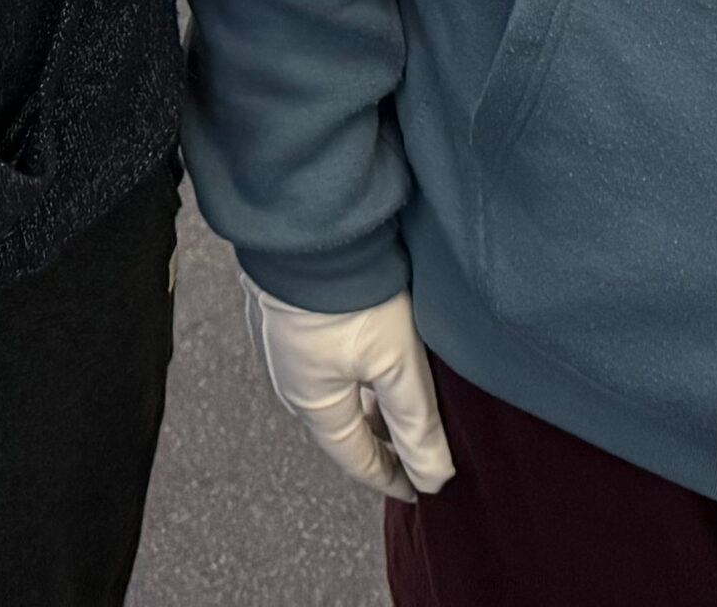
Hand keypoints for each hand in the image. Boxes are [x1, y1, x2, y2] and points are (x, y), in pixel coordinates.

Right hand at [246, 287, 453, 500]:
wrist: (308, 225)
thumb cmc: (350, 297)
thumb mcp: (397, 365)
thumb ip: (417, 427)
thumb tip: (434, 480)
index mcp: (313, 404)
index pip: (355, 459)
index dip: (391, 478)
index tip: (419, 490)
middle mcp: (290, 380)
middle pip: (342, 426)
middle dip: (380, 440)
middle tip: (416, 447)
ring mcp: (282, 344)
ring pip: (333, 391)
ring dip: (367, 403)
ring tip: (401, 401)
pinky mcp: (283, 310)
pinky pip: (322, 359)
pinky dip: (351, 371)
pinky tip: (372, 354)